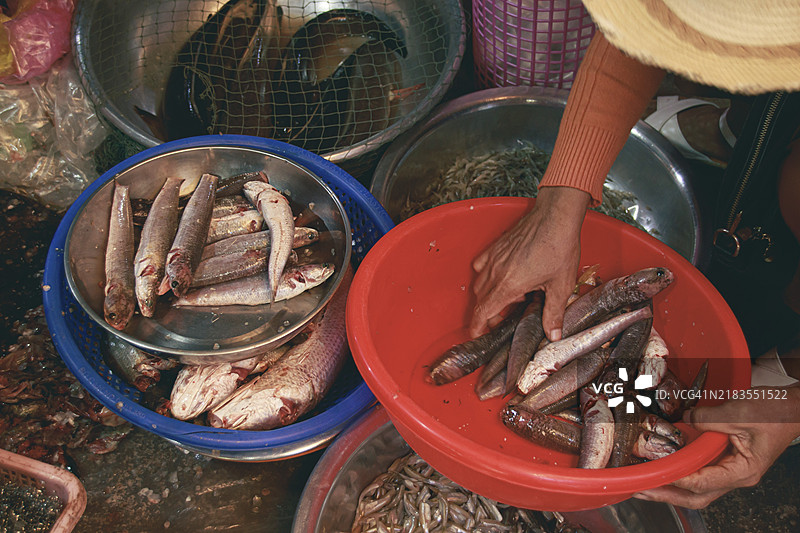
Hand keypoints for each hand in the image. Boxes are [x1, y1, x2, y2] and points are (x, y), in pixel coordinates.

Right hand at [468, 187, 589, 339]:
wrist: (556, 217)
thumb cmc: (559, 246)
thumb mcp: (560, 285)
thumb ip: (554, 313)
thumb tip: (553, 334)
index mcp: (509, 285)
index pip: (483, 312)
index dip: (477, 328)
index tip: (479, 336)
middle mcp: (496, 272)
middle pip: (481, 300)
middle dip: (488, 314)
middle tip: (504, 318)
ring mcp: (494, 257)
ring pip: (480, 283)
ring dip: (489, 295)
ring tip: (510, 297)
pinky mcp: (497, 246)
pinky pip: (481, 264)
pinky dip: (486, 274)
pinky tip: (501, 275)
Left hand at [633, 386, 799, 508]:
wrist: (792, 406)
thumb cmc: (776, 412)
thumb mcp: (739, 412)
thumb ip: (708, 418)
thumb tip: (684, 420)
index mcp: (742, 471)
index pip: (703, 483)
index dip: (677, 480)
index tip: (655, 475)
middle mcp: (736, 475)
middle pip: (697, 496)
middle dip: (667, 495)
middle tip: (641, 490)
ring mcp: (730, 469)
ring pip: (697, 488)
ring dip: (671, 487)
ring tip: (645, 483)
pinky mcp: (725, 460)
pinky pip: (700, 471)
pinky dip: (680, 472)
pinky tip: (664, 467)